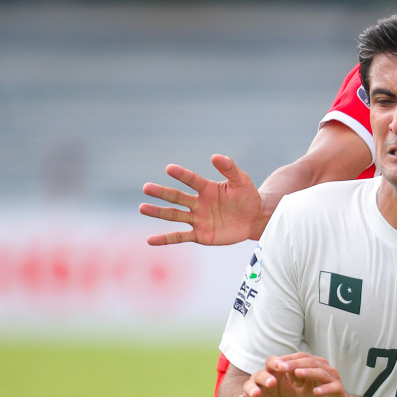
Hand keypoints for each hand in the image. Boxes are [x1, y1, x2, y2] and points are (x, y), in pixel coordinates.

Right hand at [140, 154, 265, 245]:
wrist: (254, 219)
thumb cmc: (247, 197)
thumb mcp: (242, 181)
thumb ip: (229, 169)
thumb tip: (216, 156)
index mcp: (207, 188)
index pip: (192, 180)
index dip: (182, 175)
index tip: (169, 168)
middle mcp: (198, 203)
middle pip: (177, 197)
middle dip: (161, 193)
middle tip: (146, 187)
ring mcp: (198, 219)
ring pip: (174, 215)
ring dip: (158, 212)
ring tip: (142, 208)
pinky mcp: (200, 235)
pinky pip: (180, 236)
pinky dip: (165, 239)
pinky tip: (150, 240)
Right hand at [235, 356, 307, 396]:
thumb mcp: (298, 391)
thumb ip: (304, 382)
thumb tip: (314, 371)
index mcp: (274, 374)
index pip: (273, 363)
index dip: (276, 363)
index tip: (282, 366)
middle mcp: (261, 380)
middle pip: (260, 374)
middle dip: (265, 377)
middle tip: (272, 382)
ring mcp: (253, 391)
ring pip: (249, 385)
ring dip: (252, 388)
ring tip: (257, 393)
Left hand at [266, 353, 358, 396]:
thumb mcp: (302, 387)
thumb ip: (293, 377)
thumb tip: (281, 366)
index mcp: (317, 366)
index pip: (303, 357)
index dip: (289, 359)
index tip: (275, 363)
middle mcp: (326, 370)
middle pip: (311, 362)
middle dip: (295, 364)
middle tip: (281, 366)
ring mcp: (334, 380)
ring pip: (321, 372)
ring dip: (308, 372)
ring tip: (297, 373)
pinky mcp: (339, 391)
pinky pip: (332, 387)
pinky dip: (324, 389)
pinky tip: (315, 391)